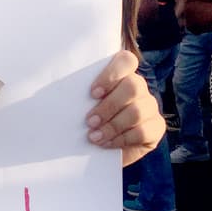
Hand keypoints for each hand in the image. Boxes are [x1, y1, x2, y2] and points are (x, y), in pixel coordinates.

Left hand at [86, 50, 164, 166]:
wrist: (100, 150)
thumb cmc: (88, 120)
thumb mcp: (81, 105)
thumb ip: (79, 96)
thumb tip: (54, 96)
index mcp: (122, 74)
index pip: (126, 61)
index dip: (111, 75)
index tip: (92, 94)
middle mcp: (139, 87)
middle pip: (133, 86)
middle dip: (109, 106)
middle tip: (89, 121)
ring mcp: (150, 106)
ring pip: (137, 110)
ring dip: (113, 125)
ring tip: (95, 137)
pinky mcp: (157, 127)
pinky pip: (143, 131)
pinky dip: (122, 139)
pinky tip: (107, 144)